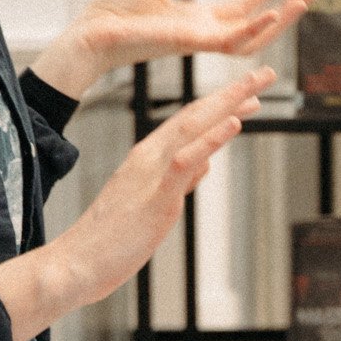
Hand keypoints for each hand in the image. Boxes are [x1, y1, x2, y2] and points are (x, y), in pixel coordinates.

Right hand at [0, 67, 273, 340]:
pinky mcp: (156, 197)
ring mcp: (152, 175)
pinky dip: (211, 139)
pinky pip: (185, 161)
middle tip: (265, 75)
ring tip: (257, 88)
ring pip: (193, 128)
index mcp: (147, 159)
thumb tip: (204, 165)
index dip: (220, 105)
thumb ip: (177, 182)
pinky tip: (234, 122)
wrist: (74, 264)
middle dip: (232, 93)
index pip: (189, 124)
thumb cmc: (108, 242)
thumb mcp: (152, 206)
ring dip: (228, 104)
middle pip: (196, 116)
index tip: (248, 95)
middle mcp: (149, 158)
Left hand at [32, 0, 310, 98]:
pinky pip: (231, 41)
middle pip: (255, 26)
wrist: (92, 29)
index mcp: (196, 20)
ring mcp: (200, 41)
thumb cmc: (115, 8)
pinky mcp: (192, 43)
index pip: (240, 8)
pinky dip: (254, 28)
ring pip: (252, 39)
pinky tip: (274, 12)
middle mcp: (203, 34)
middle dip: (284, 12)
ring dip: (280, 22)